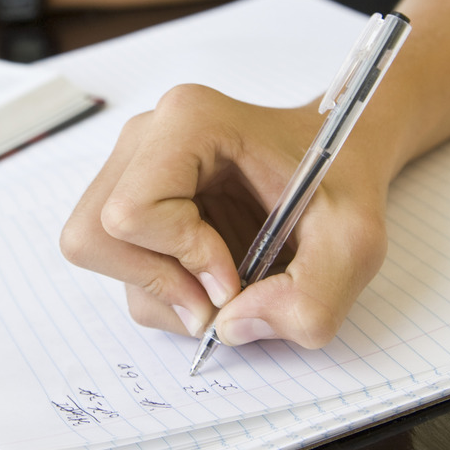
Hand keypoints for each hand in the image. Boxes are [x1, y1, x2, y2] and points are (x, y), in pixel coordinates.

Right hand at [60, 84, 389, 349]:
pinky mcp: (130, 187)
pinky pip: (115, 256)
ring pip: (98, 250)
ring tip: (226, 280)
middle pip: (94, 234)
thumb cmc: (342, 182)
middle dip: (156, 282)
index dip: (181, 259)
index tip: (235, 276)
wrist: (337, 152)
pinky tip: (211, 269)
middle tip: (219, 294)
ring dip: (162, 289)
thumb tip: (230, 327)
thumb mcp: (354, 246)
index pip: (132, 212)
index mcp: (191, 121)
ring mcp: (132, 159)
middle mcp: (146, 133)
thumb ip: (311, 301)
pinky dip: (161, 284)